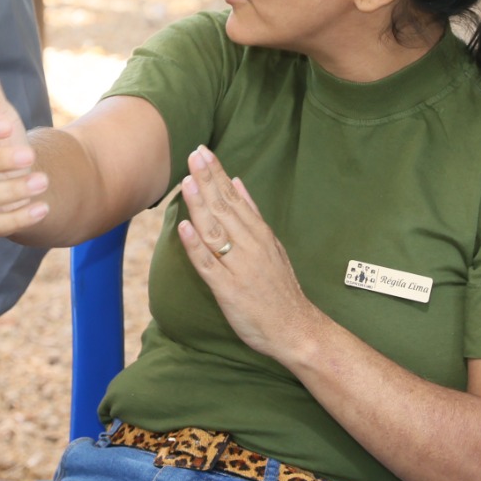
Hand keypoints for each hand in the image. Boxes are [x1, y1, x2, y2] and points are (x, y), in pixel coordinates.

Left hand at [176, 148, 321, 363]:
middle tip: (192, 154)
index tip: (202, 151)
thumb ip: (253, 214)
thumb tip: (238, 183)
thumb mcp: (273, 245)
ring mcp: (239, 267)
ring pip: (215, 232)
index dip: (216, 174)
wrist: (296, 329)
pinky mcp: (228, 290)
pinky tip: (185, 228)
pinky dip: (196, 246)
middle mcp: (250, 246)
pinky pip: (209, 265)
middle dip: (207, 180)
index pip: (234, 198)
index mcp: (259, 234)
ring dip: (200, 206)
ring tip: (187, 182)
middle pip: (224, 208)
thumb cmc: (281, 288)